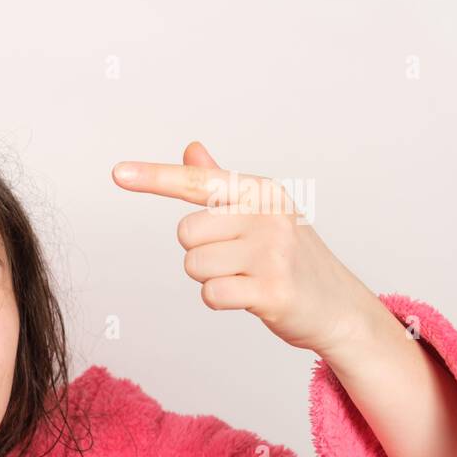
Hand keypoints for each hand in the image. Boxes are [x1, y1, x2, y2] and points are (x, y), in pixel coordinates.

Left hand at [111, 141, 383, 358]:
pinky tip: (250, 297)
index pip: (197, 181)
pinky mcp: (273, 289)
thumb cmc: (291, 258)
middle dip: (201, 252)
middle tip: (237, 261)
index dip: (154, 177)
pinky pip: (210, 294)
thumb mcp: (260, 214)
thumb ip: (222, 185)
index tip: (117, 172)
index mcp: (262, 192)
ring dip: (211, 278)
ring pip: (194, 265)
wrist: (339, 307)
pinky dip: (221, 301)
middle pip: (186, 234)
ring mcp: (273, 252)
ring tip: (247, 278)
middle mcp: (268, 215)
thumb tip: (191, 149)